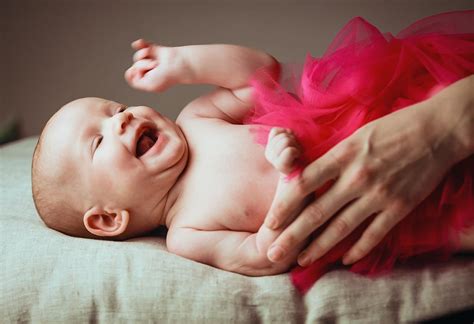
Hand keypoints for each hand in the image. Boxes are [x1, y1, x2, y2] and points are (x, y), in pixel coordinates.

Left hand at [124, 39, 182, 91]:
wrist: (177, 64)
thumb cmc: (165, 77)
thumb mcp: (147, 85)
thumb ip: (134, 82)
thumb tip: (129, 70)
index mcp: (146, 81)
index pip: (131, 76)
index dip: (133, 73)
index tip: (142, 73)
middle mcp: (148, 71)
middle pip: (134, 66)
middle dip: (142, 65)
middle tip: (154, 67)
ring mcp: (151, 60)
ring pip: (137, 56)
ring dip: (144, 56)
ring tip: (155, 60)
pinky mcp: (154, 50)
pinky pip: (141, 45)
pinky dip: (140, 44)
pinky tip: (139, 43)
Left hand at [264, 99, 461, 265]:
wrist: (437, 131)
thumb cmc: (392, 128)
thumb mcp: (354, 136)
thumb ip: (332, 159)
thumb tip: (307, 178)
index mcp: (342, 155)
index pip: (303, 185)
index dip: (284, 206)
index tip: (269, 222)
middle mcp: (356, 178)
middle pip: (317, 212)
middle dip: (292, 236)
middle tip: (273, 252)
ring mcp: (378, 194)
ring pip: (341, 228)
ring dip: (319, 247)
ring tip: (301, 260)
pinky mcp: (399, 207)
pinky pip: (374, 234)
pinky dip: (359, 249)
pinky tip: (345, 260)